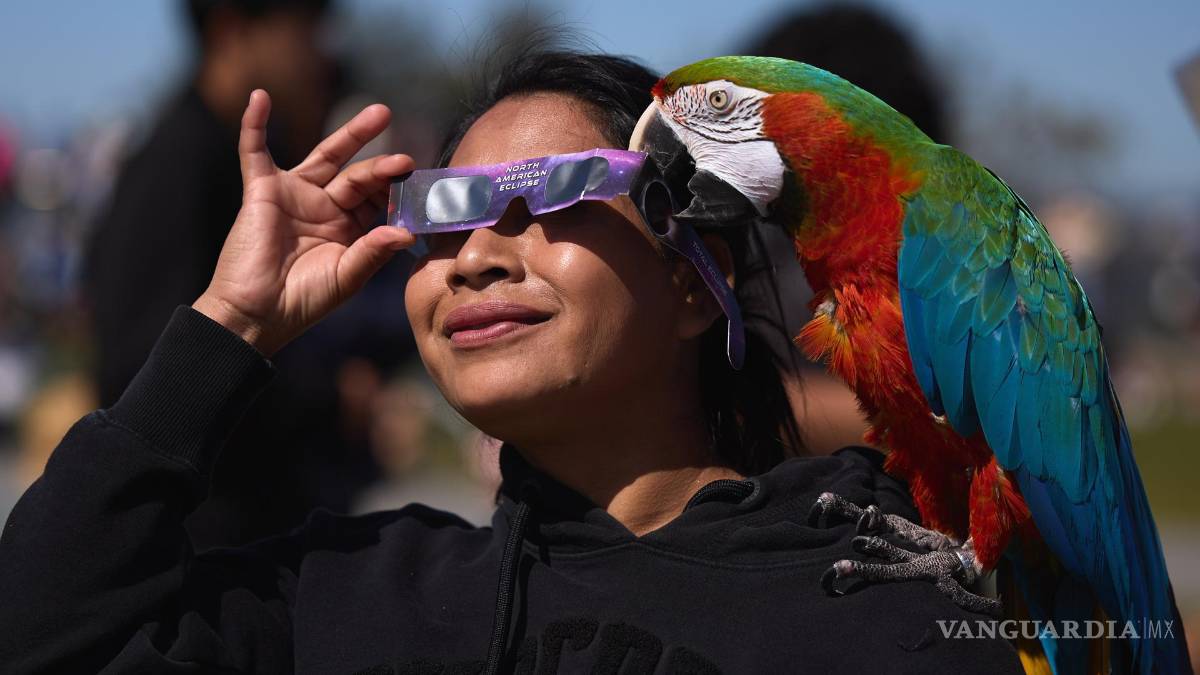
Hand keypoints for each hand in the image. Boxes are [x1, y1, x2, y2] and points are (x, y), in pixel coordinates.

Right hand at [192, 90, 415, 355]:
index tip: (417, 190)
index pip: (378, 201)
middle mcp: (325, 208)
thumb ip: (373, 251)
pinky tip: (261, 99)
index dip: (396, 194)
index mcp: (349, 230)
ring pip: (326, 155)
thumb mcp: (346, 276)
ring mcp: (295, 196)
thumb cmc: (303, 301)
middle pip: (359, 176)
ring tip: (381, 114)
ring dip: (351, 134)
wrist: (255, 313)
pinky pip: (254, 151)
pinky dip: (255, 125)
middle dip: (382, 166)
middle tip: (406, 159)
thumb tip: (407, 232)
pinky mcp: (262, 191)